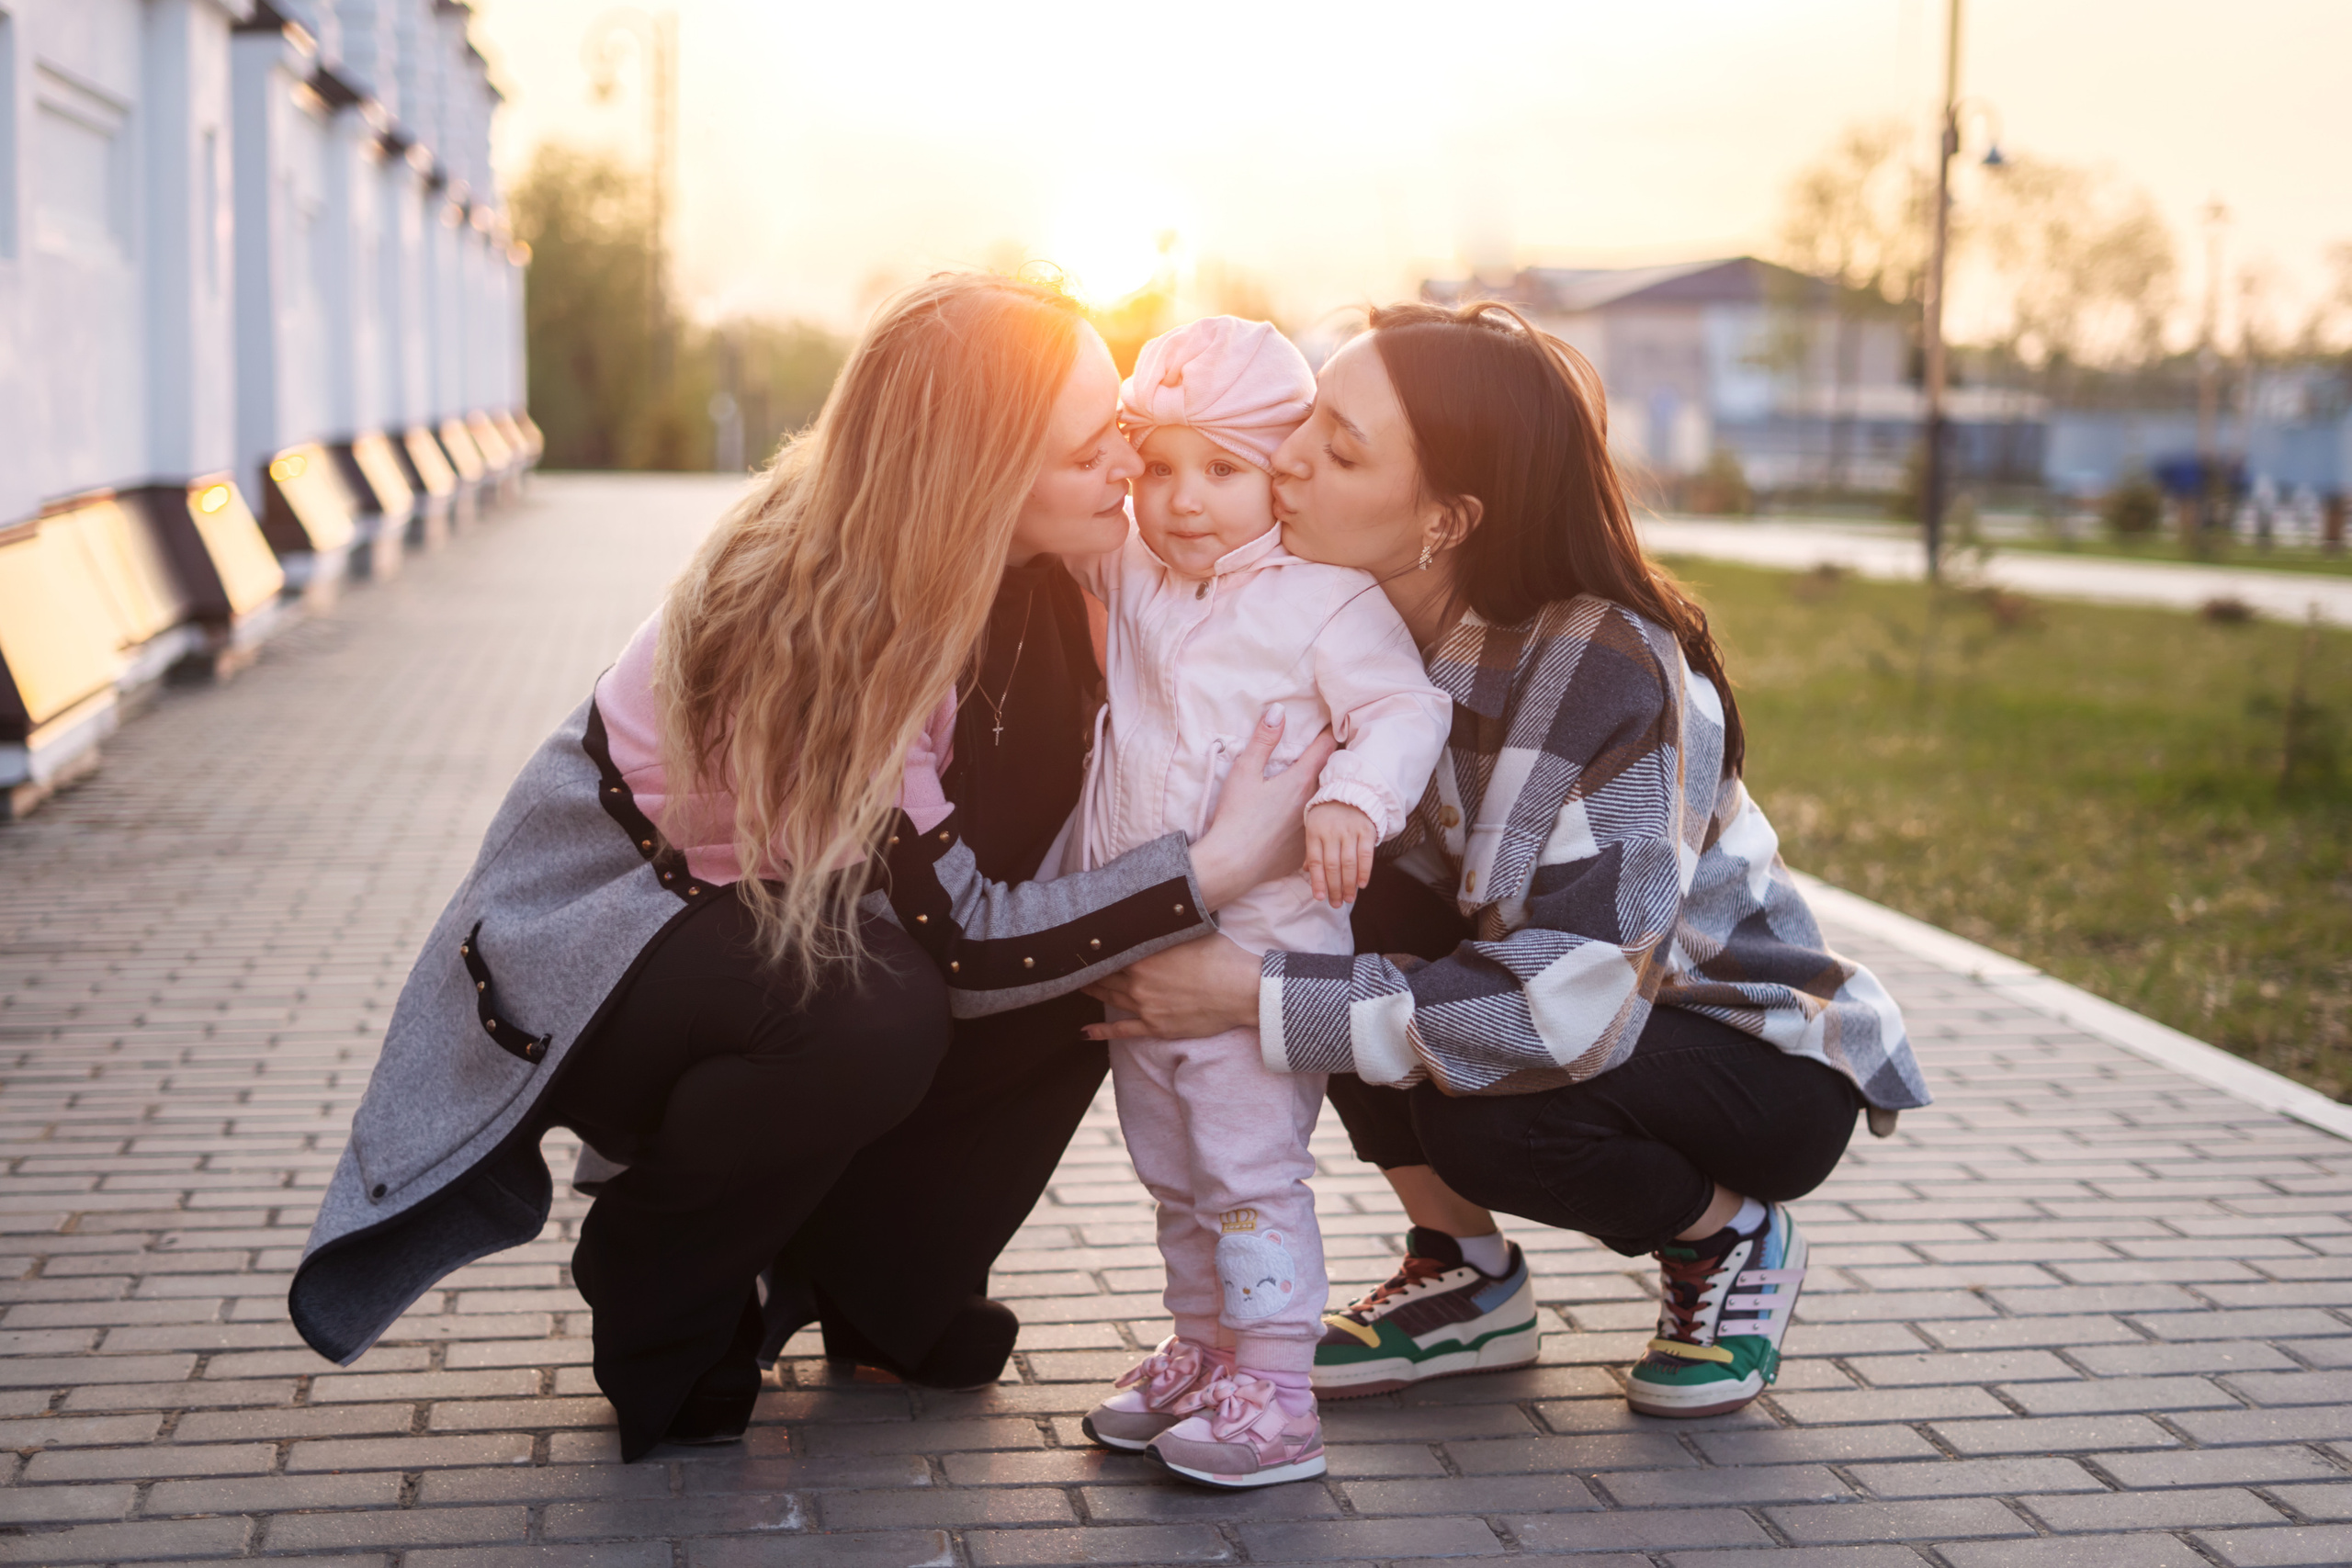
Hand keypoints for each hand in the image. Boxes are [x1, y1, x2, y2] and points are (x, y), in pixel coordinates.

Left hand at [1083, 934, 1261, 1041]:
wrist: (1241, 990)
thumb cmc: (1221, 956)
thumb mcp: (1189, 933)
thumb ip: (1163, 927)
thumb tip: (1149, 913)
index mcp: (1144, 955)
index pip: (1109, 950)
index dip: (1093, 947)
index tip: (1079, 942)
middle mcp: (1138, 981)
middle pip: (1104, 975)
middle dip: (1087, 971)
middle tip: (1070, 966)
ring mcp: (1145, 1006)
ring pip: (1109, 999)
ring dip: (1091, 993)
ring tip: (1077, 988)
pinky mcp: (1156, 1027)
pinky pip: (1121, 1031)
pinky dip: (1100, 1033)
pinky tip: (1084, 1033)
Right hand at [1189, 707, 1337, 910]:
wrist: (1232, 863)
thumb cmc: (1235, 815)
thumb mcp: (1244, 771)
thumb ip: (1263, 739)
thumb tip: (1279, 710)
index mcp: (1301, 780)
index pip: (1326, 747)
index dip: (1330, 732)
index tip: (1333, 724)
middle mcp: (1313, 803)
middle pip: (1330, 775)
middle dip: (1330, 762)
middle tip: (1328, 752)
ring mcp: (1311, 828)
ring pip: (1325, 803)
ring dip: (1324, 793)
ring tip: (1321, 785)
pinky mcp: (1304, 850)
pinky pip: (1315, 830)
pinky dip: (1314, 822)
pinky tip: (1303, 822)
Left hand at [1303, 801, 1375, 908]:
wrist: (1351, 791)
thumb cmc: (1329, 814)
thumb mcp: (1315, 827)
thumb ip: (1312, 849)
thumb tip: (1306, 871)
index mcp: (1315, 833)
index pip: (1316, 862)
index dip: (1317, 882)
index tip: (1319, 898)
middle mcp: (1331, 832)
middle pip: (1332, 866)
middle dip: (1334, 888)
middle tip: (1336, 903)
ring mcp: (1349, 831)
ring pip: (1349, 863)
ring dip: (1349, 884)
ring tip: (1349, 899)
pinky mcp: (1366, 830)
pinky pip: (1365, 855)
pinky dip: (1364, 871)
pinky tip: (1362, 885)